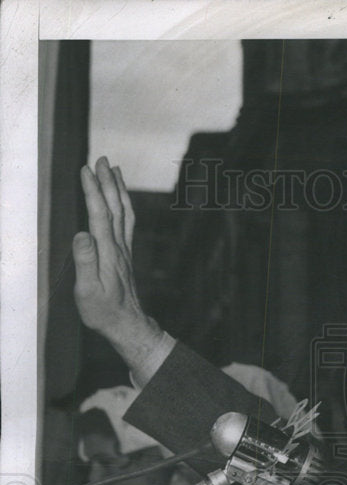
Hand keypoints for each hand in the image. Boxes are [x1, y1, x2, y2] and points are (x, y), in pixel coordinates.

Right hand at [73, 158, 172, 382]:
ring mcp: (124, 251)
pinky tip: (121, 201)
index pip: (99, 214)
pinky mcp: (126, 256)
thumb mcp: (87, 290)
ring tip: (114, 170)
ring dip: (119, 189)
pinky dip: (124, 206)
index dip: (92, 190)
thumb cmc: (104, 312)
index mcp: (107, 252)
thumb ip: (85, 261)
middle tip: (102, 158)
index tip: (85, 168)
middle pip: (114, 207)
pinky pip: (127, 224)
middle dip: (107, 181)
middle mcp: (118, 247)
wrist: (127, 326)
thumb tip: (81, 234)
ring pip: (124, 213)